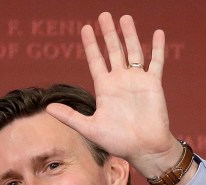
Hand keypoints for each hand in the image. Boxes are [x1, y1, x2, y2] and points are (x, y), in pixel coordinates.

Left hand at [46, 12, 182, 177]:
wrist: (144, 148)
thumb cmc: (118, 141)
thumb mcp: (90, 128)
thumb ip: (70, 116)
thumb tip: (48, 107)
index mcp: (105, 88)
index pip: (96, 60)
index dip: (90, 45)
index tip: (85, 28)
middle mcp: (120, 81)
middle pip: (113, 50)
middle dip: (108, 33)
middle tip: (104, 15)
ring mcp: (137, 80)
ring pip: (133, 51)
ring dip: (129, 34)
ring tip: (125, 18)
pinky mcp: (153, 84)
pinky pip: (156, 62)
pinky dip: (157, 48)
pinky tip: (157, 33)